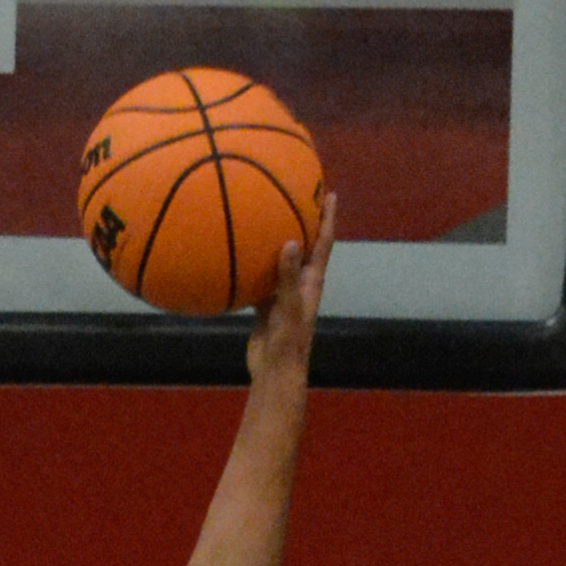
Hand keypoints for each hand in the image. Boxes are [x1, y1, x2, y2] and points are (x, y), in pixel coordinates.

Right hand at [247, 200, 335, 385]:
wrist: (275, 371)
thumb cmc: (288, 341)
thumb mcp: (289, 306)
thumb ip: (289, 276)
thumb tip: (291, 242)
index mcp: (312, 281)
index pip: (323, 243)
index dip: (327, 218)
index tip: (329, 194)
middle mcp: (300, 283)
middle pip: (305, 245)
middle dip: (303, 221)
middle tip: (297, 195)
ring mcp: (282, 294)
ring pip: (281, 261)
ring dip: (276, 241)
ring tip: (266, 217)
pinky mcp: (266, 305)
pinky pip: (259, 278)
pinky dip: (251, 265)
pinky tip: (237, 252)